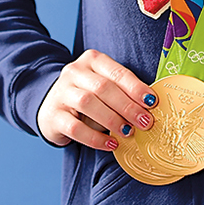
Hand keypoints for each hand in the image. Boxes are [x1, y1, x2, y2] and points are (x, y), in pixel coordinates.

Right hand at [37, 49, 157, 149]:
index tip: (152, 102)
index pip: (117, 72)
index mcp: (92, 60)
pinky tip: (110, 145)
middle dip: (127, 106)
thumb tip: (149, 107)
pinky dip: (95, 138)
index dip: (136, 88)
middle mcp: (74, 72)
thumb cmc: (87, 94)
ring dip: (112, 119)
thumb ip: (121, 91)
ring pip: (88, 103)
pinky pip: (75, 128)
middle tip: (145, 121)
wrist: (51, 106)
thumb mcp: (103, 85)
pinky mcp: (53, 116)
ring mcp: (61, 93)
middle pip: (104, 87)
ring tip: (129, 132)